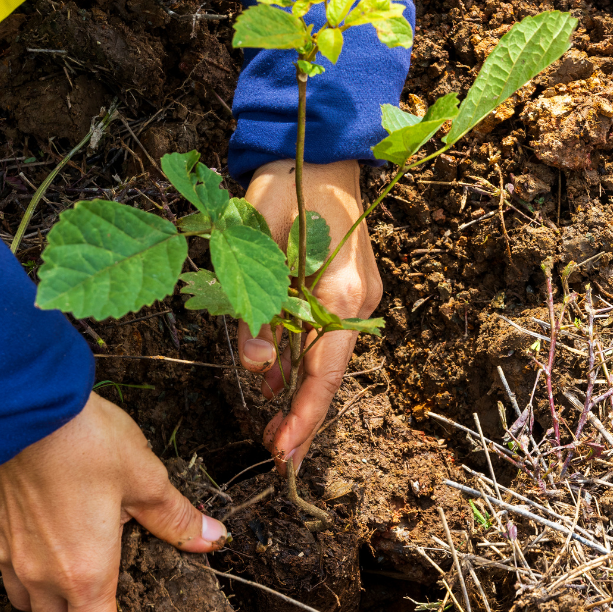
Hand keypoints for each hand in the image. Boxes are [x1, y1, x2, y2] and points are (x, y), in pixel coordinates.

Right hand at [0, 393, 226, 611]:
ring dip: (51, 601)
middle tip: (114, 602)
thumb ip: (175, 517)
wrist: (15, 403)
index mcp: (84, 574)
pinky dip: (26, 562)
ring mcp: (5, 552)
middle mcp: (39, 575)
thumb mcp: (144, 476)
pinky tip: (45, 527)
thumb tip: (213, 538)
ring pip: (25, 602)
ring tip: (78, 567)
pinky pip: (4, 561)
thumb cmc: (83, 440)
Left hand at [240, 158, 382, 470]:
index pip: (324, 369)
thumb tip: (258, 367)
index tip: (283, 452)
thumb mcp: (257, 238)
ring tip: (275, 436)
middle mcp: (357, 301)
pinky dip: (301, 366)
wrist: (320, 149)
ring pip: (325, 360)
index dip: (304, 415)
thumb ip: (255, 306)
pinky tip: (278, 389)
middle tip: (279, 462)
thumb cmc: (286, 184)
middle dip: (305, 420)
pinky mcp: (344, 291)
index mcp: (343, 290)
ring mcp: (355, 297)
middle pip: (330, 374)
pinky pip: (321, 338)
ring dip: (300, 396)